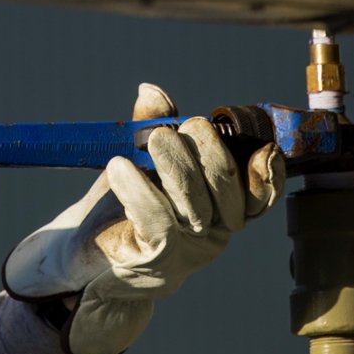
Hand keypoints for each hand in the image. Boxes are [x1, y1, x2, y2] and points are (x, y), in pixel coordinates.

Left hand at [2, 83, 284, 353]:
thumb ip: (153, 128)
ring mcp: (185, 251)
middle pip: (226, 191)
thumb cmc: (119, 208)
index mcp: (220, 209)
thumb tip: (152, 91)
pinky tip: (119, 166)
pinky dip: (139, 191)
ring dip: (177, 166)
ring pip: (195, 206)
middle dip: (210, 152)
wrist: (84, 258)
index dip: (268, 174)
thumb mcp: (140, 163)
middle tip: (185, 125)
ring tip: (155, 136)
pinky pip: (156, 222)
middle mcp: (211, 233)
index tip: (263, 146)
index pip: (260, 196)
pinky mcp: (152, 261)